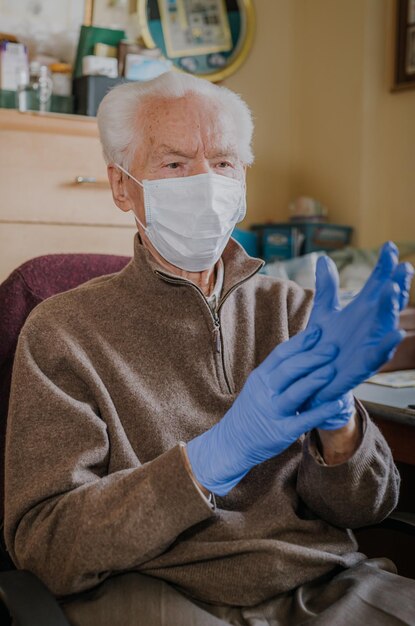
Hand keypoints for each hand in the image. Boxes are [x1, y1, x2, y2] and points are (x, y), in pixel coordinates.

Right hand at [187, 325, 350, 495]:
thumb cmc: (252, 410)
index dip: (300, 342)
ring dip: (314, 380)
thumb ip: (277, 371)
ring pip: (295, 393)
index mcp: (260, 377)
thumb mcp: (258, 386)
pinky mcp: (282, 432)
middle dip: (312, 357)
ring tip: (333, 370)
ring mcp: (273, 412)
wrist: (232, 442)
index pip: (281, 355)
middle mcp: (265, 392)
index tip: (319, 331)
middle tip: (333, 348)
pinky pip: (304, 420)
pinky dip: (321, 411)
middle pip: (289, 370)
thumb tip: (303, 350)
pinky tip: (336, 403)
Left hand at [307, 242, 412, 411]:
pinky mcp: (367, 361)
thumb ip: (327, 287)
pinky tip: (396, 332)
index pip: (377, 282)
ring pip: (387, 321)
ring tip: (394, 288)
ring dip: (391, 305)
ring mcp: (373, 340)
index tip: (389, 246)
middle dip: (397, 283)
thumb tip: (323, 258)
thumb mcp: (325, 312)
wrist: (318, 376)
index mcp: (364, 308)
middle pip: (388, 298)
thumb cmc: (326, 343)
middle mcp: (373, 322)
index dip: (384, 265)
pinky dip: (388, 343)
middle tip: (404, 266)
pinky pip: (381, 352)